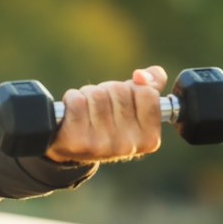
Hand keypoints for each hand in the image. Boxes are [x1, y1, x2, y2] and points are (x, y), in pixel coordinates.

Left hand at [45, 66, 167, 163]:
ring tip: (87, 109)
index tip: (124, 101)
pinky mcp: (78, 141)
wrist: (73, 148)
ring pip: (97, 94)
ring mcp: (102, 145)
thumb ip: (150, 86)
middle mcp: (128, 145)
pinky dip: (72, 98)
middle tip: (101, 106)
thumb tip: (141, 75)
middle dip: (107, 90)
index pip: (147, 93)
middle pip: (119, 90)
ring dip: (89, 94)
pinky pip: (77, 101)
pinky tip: (73, 113)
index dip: (132, 89)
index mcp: (149, 138)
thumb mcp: (134, 107)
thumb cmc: (109, 122)